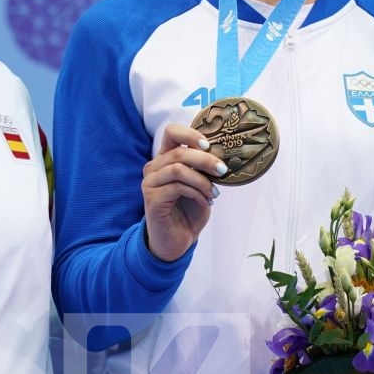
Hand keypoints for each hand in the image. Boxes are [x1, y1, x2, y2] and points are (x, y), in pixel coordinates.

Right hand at [141, 123, 223, 262]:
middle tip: (222, 170)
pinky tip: (205, 202)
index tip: (208, 145)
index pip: (171, 132)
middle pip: (179, 152)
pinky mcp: (151, 198)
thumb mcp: (200, 185)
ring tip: (214, 193)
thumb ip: (203, 169)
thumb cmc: (189, 211)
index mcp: (165, 159)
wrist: (177, 240)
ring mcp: (150, 182)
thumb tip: (221, 155)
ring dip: (202, 180)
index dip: (190, 133)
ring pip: (178, 169)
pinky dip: (196, 193)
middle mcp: (154, 167)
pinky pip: (177, 187)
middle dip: (205, 160)